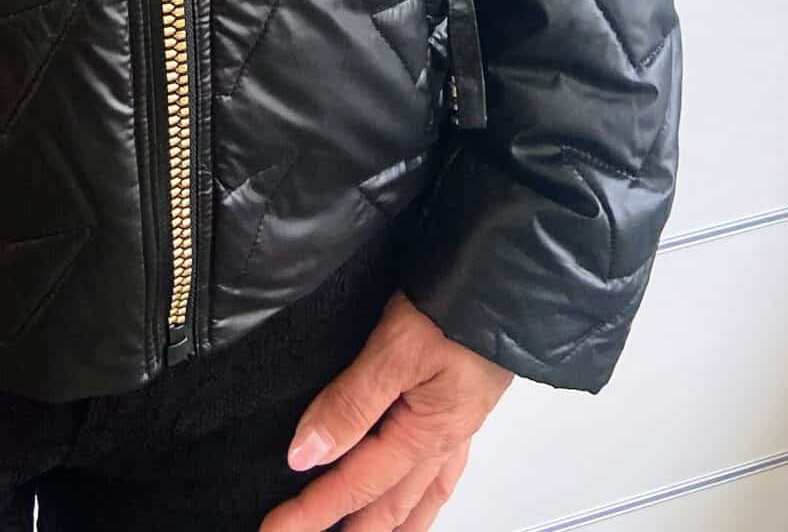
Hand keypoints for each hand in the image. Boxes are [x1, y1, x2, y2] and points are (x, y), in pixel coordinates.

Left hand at [258, 289, 512, 531]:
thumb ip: (351, 403)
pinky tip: (415, 502)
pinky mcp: (464, 409)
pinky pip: (442, 476)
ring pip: (416, 499)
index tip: (275, 530)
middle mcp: (441, 443)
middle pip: (384, 505)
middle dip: (344, 527)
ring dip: (386, 525)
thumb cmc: (460, 306)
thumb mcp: (396, 349)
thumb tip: (306, 452)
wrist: (511, 280)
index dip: (312, 511)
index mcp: (421, 435)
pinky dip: (422, 501)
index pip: (354, 486)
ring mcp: (456, 430)